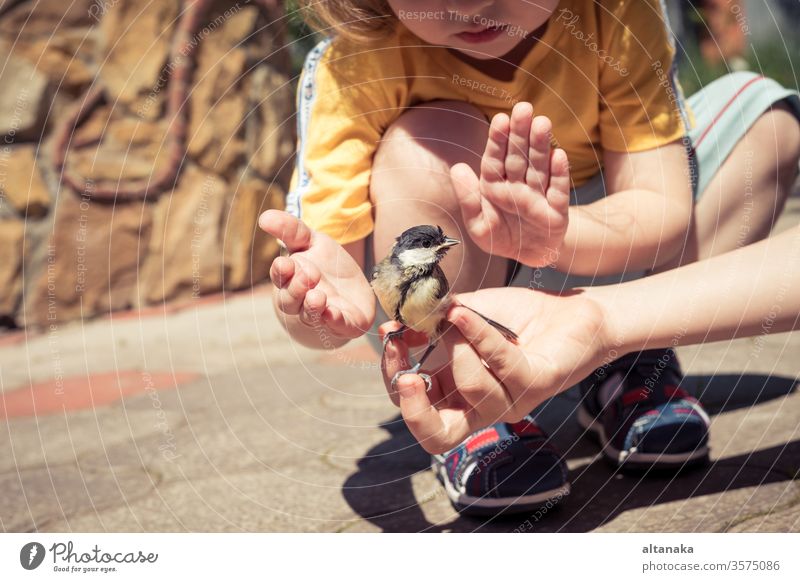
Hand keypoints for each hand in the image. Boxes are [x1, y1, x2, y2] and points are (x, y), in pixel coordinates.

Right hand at [259, 210, 373, 341]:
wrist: (351, 293)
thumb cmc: (324, 267)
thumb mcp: (310, 242)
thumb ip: (291, 230)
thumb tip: (264, 217)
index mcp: (289, 279)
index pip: (280, 277)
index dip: (281, 272)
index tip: (285, 263)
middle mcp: (301, 301)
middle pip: (290, 301)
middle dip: (296, 289)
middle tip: (308, 274)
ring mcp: (321, 315)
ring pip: (310, 316)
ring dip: (312, 307)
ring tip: (317, 297)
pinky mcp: (344, 324)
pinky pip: (336, 326)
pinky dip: (333, 321)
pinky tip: (334, 313)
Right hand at [380, 287, 607, 453]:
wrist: (569, 311)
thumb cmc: (515, 319)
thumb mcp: (461, 316)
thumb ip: (430, 323)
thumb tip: (396, 326)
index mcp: (457, 396)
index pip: (418, 413)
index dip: (396, 384)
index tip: (391, 340)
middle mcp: (483, 407)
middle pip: (439, 438)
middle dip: (414, 410)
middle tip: (405, 375)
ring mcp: (512, 400)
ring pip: (473, 390)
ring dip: (457, 348)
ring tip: (456, 316)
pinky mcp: (538, 383)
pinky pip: (502, 363)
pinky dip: (478, 334)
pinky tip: (465, 313)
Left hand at [450, 102, 569, 267]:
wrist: (529, 255)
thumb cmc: (501, 237)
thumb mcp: (479, 226)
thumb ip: (467, 199)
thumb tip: (457, 168)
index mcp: (495, 186)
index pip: (495, 159)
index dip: (498, 140)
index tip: (500, 119)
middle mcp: (518, 185)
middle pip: (518, 157)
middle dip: (520, 134)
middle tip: (524, 108)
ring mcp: (538, 194)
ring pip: (539, 166)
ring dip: (541, 146)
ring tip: (542, 123)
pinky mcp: (557, 209)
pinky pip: (558, 190)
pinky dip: (559, 174)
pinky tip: (558, 155)